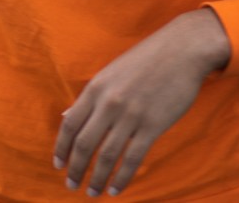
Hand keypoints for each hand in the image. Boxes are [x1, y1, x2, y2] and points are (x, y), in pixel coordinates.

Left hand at [53, 9, 229, 196]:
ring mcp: (130, 115)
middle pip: (85, 143)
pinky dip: (121, 177)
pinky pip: (132, 158)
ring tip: (92, 192)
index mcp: (96, 87)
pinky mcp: (152, 125)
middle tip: (71, 185)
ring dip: (96, 178)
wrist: (181, 50)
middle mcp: (109, 102)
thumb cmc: (144, 60)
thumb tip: (67, 117)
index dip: (61, 147)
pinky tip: (115, 189)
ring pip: (107, 155)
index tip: (57, 164)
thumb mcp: (110, 72)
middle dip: (76, 168)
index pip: (70, 123)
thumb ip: (90, 97)